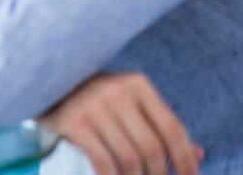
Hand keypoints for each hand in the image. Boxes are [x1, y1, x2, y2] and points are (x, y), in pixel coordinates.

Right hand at [40, 72, 202, 174]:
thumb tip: (198, 154)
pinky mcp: (73, 121)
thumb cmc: (94, 98)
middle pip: (152, 148)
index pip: (172, 128)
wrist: (44, 83)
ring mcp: (93, 105)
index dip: (185, 159)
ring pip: (129, 158)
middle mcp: (117, 91)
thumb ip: (160, 125)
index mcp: (137, 84)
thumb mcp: (129, 103)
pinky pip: (102, 160)